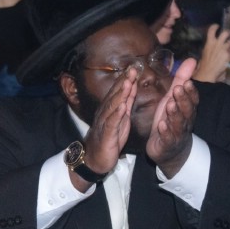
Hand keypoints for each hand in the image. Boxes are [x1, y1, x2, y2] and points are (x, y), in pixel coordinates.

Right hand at [78, 66, 140, 186]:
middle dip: (124, 82)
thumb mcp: (121, 119)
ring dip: (120, 94)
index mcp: (110, 110)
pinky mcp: (106, 135)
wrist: (95, 160)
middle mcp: (105, 114)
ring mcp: (104, 123)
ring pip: (112, 106)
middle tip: (132, 70)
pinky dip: (117, 114)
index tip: (134, 68)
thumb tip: (131, 88)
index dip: (125, 80)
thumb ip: (125, 104)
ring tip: (128, 83)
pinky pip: (111, 123)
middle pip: (115, 95)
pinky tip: (122, 107)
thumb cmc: (109, 139)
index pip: (118, 92)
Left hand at [146, 58, 199, 176]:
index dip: (190, 92)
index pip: (192, 100)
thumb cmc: (171, 119)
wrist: (169, 149)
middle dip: (183, 100)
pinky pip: (168, 138)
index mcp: (187, 110)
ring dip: (174, 114)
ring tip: (170, 105)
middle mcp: (185, 121)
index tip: (187, 82)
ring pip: (178, 123)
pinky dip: (165, 132)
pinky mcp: (167, 144)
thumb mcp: (174, 98)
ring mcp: (177, 133)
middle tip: (178, 89)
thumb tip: (191, 59)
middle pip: (187, 110)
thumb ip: (181, 80)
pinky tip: (162, 125)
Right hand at [193, 24, 229, 81]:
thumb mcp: (205, 53)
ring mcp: (223, 48)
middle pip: (225, 33)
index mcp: (209, 43)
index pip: (212, 30)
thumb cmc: (204, 65)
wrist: (207, 73)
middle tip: (228, 35)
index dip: (215, 26)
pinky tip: (227, 58)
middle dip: (228, 33)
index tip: (217, 26)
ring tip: (228, 48)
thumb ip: (210, 47)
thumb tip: (215, 45)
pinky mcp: (228, 54)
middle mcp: (216, 44)